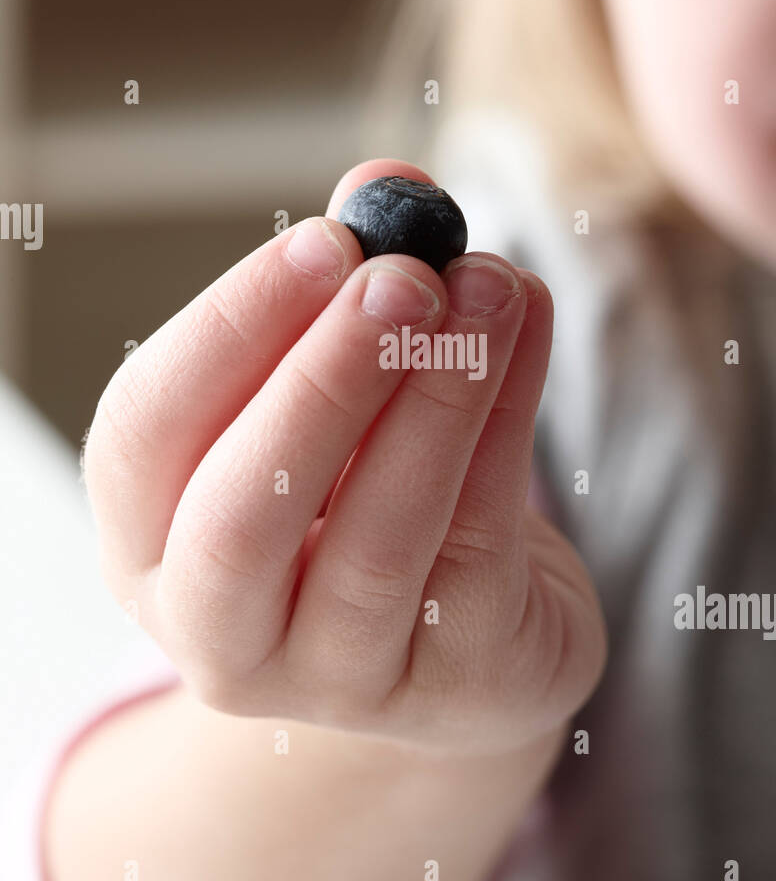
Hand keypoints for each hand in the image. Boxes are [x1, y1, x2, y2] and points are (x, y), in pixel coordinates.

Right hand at [84, 160, 605, 754]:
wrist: (465, 633)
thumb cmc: (370, 492)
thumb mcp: (334, 395)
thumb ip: (345, 292)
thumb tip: (387, 192)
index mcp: (151, 540)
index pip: (148, 435)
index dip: (231, 332)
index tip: (324, 242)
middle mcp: (216, 631)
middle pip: (241, 516)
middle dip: (324, 382)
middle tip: (404, 277)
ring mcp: (333, 682)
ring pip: (377, 543)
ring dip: (439, 399)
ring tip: (491, 289)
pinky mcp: (451, 688)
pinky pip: (479, 548)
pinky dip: (506, 427)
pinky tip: (524, 331)